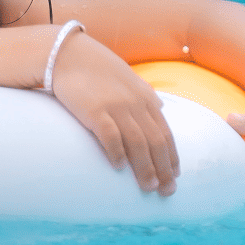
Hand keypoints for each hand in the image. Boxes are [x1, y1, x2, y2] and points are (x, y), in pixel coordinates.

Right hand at [51, 32, 180, 195]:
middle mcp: (135, 104)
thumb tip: (159, 108)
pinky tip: (119, 167)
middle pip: (156, 142)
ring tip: (148, 187)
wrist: (68, 54)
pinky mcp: (94, 110)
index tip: (175, 175)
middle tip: (167, 190)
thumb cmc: (96, 69)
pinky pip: (110, 136)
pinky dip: (117, 153)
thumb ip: (144, 95)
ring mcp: (116, 107)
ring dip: (145, 168)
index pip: (166, 133)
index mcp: (145, 99)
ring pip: (138, 143)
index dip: (172, 156)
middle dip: (164, 169)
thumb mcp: (128, 79)